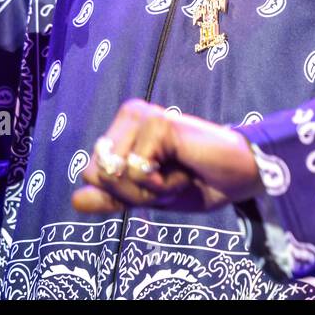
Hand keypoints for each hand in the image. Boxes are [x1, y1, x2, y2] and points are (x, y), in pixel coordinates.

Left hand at [72, 99, 263, 213]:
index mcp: (123, 128)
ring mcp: (143, 116)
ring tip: (178, 171)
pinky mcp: (158, 123)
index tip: (157, 181)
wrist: (240, 177)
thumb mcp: (148, 195)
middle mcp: (129, 115)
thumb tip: (75, 200)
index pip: (91, 173)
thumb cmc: (197, 181)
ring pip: (114, 174)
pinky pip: (137, 171)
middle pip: (97, 174)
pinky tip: (186, 166)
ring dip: (148, 189)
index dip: (122, 193)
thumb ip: (112, 196)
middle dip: (132, 193)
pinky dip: (162, 183)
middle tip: (169, 178)